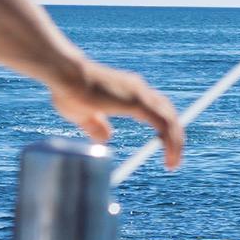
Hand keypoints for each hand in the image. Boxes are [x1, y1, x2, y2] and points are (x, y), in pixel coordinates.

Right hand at [48, 59, 185, 169]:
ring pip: (170, 120)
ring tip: (173, 163)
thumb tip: (106, 138)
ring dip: (176, 142)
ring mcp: (140, 94)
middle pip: (168, 113)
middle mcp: (138, 89)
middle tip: (173, 159)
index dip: (163, 127)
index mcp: (128, 91)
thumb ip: (95, 125)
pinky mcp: (138, 102)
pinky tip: (169, 156)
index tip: (163, 146)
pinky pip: (163, 124)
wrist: (64, 75)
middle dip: (175, 136)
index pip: (156, 109)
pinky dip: (170, 141)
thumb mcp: (83, 114)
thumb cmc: (68, 90)